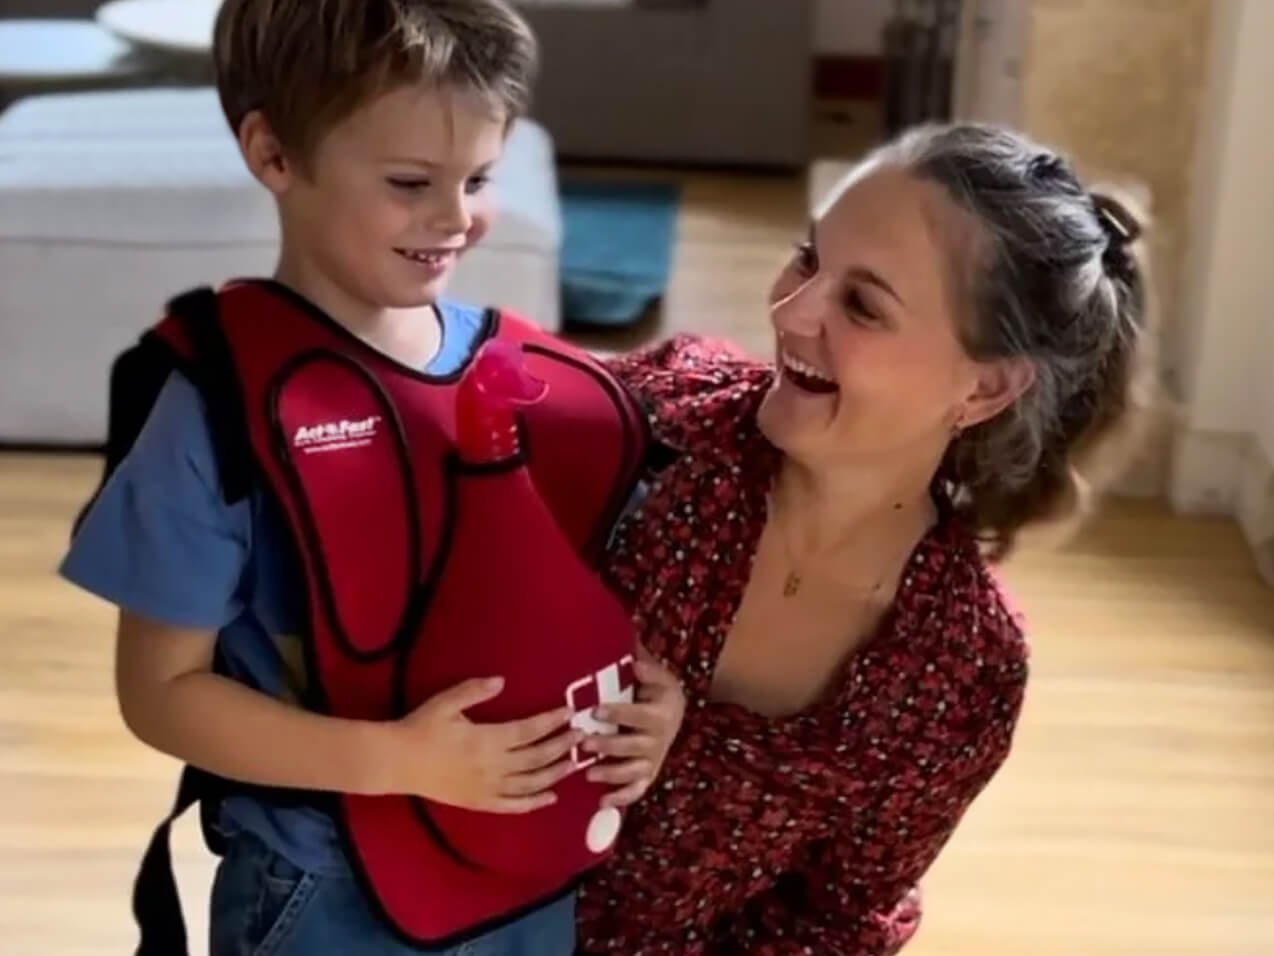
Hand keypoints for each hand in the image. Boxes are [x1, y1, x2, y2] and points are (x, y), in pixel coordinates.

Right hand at [391, 677, 580, 813]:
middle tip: (580, 736)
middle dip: (561, 746)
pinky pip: (513, 806)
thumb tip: (502, 681)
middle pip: (536, 757)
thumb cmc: (421, 728)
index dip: (550, 722)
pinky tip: (551, 797)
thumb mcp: (446, 702)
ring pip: (530, 783)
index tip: (569, 713)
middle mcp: (493, 766)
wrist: (397, 762)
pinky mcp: (479, 802)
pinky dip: (534, 803)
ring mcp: (487, 787)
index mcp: (487, 739)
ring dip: (555, 773)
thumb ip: (475, 691)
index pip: (528, 730)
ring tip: (573, 763)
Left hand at [582, 645, 685, 807]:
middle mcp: (660, 739)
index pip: (639, 715)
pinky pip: (637, 789)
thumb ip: (647, 669)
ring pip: (635, 771)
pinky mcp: (648, 774)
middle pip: (635, 746)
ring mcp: (654, 759)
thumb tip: (635, 664)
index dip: (619, 713)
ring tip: (589, 774)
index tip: (596, 709)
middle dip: (610, 746)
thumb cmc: (657, 690)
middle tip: (585, 742)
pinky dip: (622, 797)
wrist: (674, 711)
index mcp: (661, 713)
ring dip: (612, 774)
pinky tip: (602, 802)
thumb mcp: (658, 675)